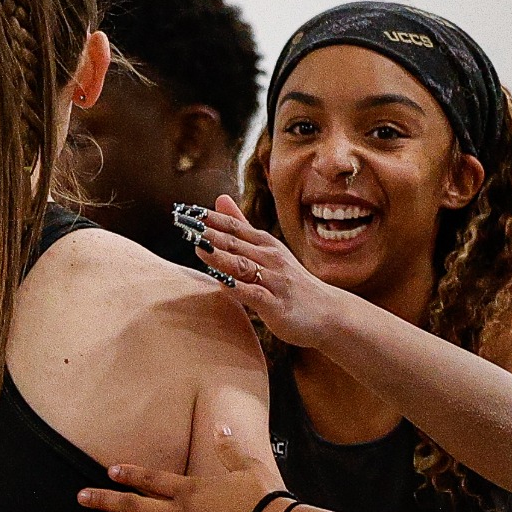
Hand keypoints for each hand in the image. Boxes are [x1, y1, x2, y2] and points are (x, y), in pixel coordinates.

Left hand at [81, 425, 276, 511]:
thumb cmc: (265, 499)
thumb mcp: (248, 467)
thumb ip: (229, 449)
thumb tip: (220, 426)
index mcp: (190, 490)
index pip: (151, 479)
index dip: (130, 474)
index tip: (110, 471)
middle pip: (133, 506)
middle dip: (105, 501)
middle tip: (81, 498)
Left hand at [177, 196, 342, 348]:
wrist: (329, 313)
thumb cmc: (292, 282)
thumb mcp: (268, 248)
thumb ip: (242, 225)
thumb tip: (219, 198)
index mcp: (265, 244)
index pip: (233, 225)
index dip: (209, 218)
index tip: (184, 210)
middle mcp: (270, 258)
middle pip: (234, 243)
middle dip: (208, 233)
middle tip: (182, 224)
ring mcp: (274, 281)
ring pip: (243, 266)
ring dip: (220, 257)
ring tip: (198, 248)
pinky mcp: (276, 305)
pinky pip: (255, 295)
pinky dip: (239, 289)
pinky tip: (221, 284)